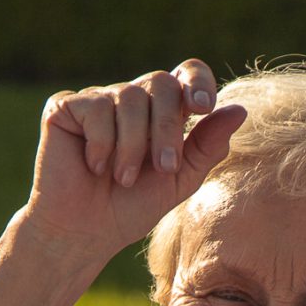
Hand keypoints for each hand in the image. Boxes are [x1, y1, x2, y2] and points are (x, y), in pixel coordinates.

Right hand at [22, 59, 247, 259]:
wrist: (85, 232)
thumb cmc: (132, 207)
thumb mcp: (180, 179)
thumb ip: (208, 146)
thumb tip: (240, 109)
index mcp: (162, 111)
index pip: (188, 73)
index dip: (198, 82)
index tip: (202, 108)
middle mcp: (132, 97)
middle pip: (161, 82)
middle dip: (166, 127)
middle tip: (163, 168)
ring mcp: (98, 99)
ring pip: (128, 96)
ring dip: (132, 145)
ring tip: (123, 179)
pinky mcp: (65, 107)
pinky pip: (95, 108)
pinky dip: (101, 144)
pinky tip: (94, 167)